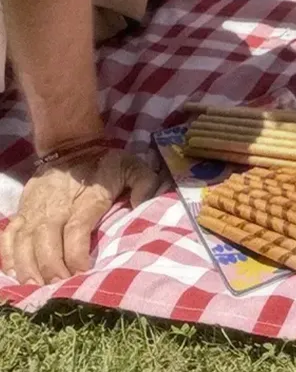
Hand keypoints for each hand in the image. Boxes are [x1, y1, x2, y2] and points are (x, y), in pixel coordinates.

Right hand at [1, 149, 158, 283]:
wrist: (73, 146)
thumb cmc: (105, 163)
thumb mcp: (131, 166)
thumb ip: (144, 183)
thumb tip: (144, 203)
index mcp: (85, 200)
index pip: (75, 232)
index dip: (76, 255)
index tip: (83, 271)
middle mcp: (56, 207)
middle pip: (46, 243)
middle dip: (51, 269)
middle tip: (58, 287)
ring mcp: (35, 209)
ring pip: (24, 243)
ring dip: (28, 268)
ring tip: (36, 287)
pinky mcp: (22, 210)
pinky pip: (9, 236)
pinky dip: (8, 255)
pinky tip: (14, 272)